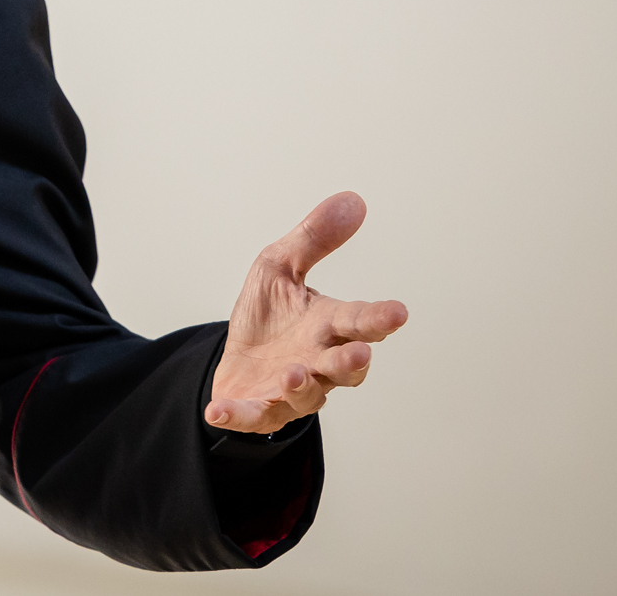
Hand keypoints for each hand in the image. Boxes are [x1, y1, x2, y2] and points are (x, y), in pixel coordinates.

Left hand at [206, 191, 407, 434]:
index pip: (359, 321)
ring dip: (302, 387)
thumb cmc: (268, 315)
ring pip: (307, 395)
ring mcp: (291, 390)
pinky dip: (238, 416)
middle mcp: (317, 362)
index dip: (379, 318)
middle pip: (343, 367)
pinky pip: (252, 417)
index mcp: (327, 326)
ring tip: (294, 374)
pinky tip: (219, 411)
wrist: (236, 357)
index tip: (397, 312)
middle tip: (360, 352)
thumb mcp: (279, 265)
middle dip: (351, 361)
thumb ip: (314, 238)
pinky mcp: (260, 409)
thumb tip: (353, 200)